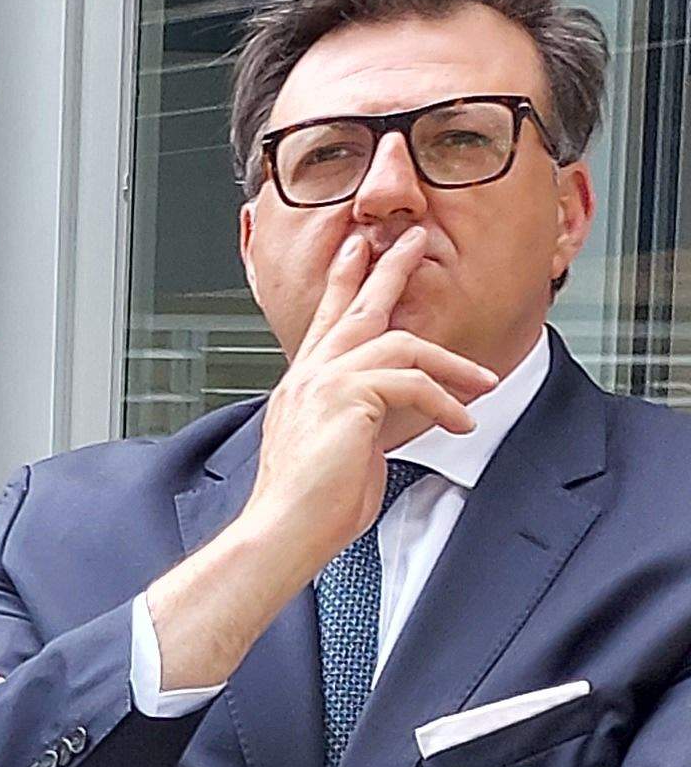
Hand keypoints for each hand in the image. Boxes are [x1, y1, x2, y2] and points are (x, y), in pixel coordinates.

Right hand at [153, 227, 497, 694]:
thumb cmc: (310, 505)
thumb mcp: (341, 450)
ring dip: (451, 364)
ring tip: (482, 381)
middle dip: (386, 268)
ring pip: (401, 344)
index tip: (359, 248)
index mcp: (303, 386)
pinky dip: (446, 403)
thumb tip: (387, 415)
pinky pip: (413, 382)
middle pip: (355, 307)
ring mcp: (324, 383)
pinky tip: (462, 422)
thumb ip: (360, 419)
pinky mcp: (349, 399)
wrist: (283, 530)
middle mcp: (309, 376)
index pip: (325, 321)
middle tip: (408, 237)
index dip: (344, 281)